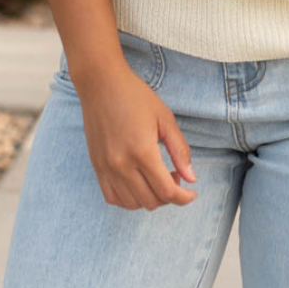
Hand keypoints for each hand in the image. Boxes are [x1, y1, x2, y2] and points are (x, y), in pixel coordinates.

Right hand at [74, 61, 197, 208]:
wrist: (100, 84)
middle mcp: (121, 164)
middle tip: (175, 175)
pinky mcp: (96, 166)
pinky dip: (129, 199)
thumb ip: (180, 150)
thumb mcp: (165, 118)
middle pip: (151, 201)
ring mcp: (106, 167)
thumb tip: (191, 178)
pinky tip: (138, 185)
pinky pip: (112, 197)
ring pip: (132, 203)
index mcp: (142, 151)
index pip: (166, 191)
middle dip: (169, 196)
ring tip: (157, 178)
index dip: (184, 197)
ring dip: (150, 198)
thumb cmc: (135, 96)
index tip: (192, 192)